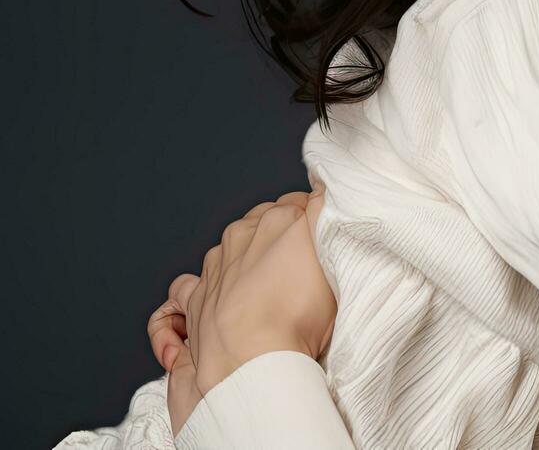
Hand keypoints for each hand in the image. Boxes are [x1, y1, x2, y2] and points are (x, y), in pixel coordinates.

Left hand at [145, 186, 335, 434]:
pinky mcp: (195, 294)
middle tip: (307, 261)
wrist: (252, 360)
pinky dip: (202, 285)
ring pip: (234, 242)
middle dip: (286, 231)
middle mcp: (245, 233)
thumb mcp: (334, 259)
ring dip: (251, 253)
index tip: (328, 235)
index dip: (318, 218)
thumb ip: (329, 217)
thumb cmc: (300, 316)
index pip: (304, 202)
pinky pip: (188, 282)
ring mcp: (216, 263)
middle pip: (269, 217)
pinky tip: (216, 295)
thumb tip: (328, 194)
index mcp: (281, 219)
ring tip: (272, 284)